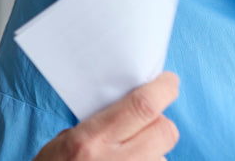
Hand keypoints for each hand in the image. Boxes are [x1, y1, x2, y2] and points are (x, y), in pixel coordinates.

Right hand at [34, 72, 180, 160]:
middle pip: (165, 131)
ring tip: (126, 158)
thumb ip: (103, 123)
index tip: (168, 82)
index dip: (163, 89)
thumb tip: (137, 108)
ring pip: (164, 157)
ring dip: (153, 153)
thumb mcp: (66, 140)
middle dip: (161, 125)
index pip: (143, 106)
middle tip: (145, 126)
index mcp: (92, 140)